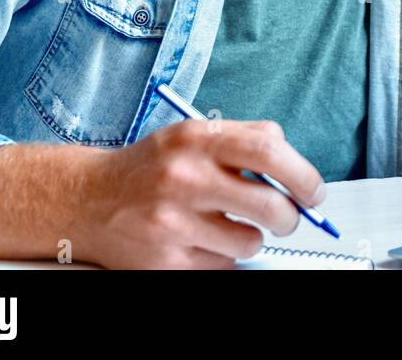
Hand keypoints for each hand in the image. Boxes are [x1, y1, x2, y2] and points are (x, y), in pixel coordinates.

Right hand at [75, 119, 325, 268]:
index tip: (312, 192)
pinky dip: (221, 256)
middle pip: (269, 205)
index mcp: (197, 139)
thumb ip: (245, 141)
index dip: (303, 175)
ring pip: (250, 242)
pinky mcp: (166, 260)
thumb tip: (296, 173)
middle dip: (290, 217)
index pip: (269, 151)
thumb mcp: (193, 135)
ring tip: (225, 225)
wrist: (88, 199)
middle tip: (287, 218)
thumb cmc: (153, 166)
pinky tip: (200, 240)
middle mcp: (184, 178)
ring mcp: (173, 222)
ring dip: (250, 238)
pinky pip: (222, 266)